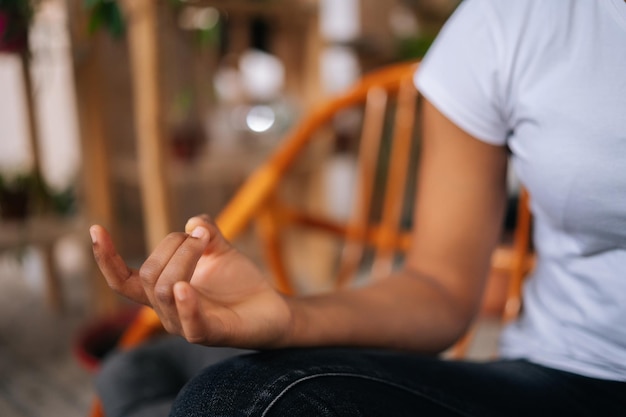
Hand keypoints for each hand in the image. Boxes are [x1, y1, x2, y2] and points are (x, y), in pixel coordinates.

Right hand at [90, 215, 291, 347]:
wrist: (272, 308)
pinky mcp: (210, 334)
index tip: (96, 228)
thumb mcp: (219, 248)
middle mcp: (168, 310)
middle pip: (150, 274)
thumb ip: (205, 231)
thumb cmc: (239, 282)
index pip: (122, 280)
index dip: (106, 257)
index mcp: (163, 291)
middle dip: (173, 244)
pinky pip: (190, 324)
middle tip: (201, 235)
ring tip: (206, 243)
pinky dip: (186, 304)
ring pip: (164, 290)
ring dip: (183, 258)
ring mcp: (186, 324)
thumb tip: (194, 223)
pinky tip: (185, 287)